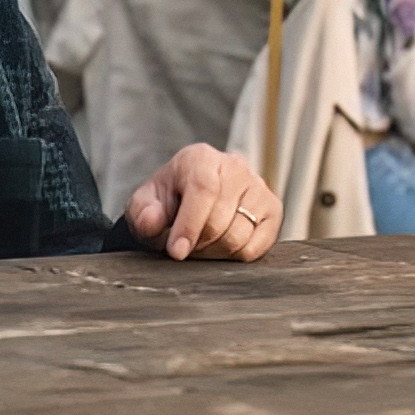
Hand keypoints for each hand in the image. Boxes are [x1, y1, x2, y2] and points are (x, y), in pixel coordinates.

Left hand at [125, 144, 279, 261]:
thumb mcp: (144, 205)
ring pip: (239, 236)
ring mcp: (258, 187)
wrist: (190, 200)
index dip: (189, 224)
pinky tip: (222, 244)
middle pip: (220, 220)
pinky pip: (257, 247)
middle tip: (185, 247)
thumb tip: (153, 221)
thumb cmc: (168, 202)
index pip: (204, 189)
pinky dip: (235, 256)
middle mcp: (235, 167)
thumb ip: (142, 213)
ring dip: (215, 252)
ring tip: (202, 244)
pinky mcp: (272, 210)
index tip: (176, 251)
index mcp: (201, 158)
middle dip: (198, 243)